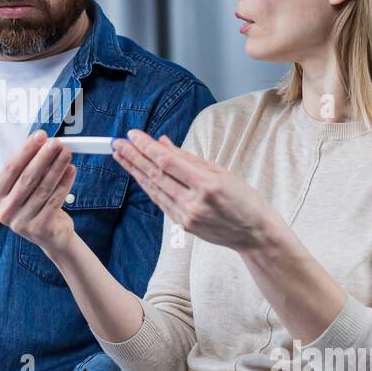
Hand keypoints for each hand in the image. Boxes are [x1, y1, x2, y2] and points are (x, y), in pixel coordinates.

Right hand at [0, 129, 77, 254]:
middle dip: (43, 157)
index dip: (25, 150)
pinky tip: (71, 170)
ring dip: (57, 168)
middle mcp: (6, 211)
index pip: (10, 168)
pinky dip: (64, 183)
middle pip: (26, 178)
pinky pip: (55, 200)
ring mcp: (22, 222)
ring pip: (43, 188)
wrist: (51, 236)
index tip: (40, 136)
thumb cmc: (36, 204)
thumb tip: (44, 141)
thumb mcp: (25, 187)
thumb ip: (29, 166)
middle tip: (56, 142)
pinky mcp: (40, 228)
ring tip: (67, 154)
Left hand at [111, 129, 277, 250]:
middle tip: (117, 143)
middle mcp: (194, 202)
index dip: (147, 147)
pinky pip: (160, 201)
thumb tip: (163, 142)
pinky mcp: (183, 225)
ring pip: (154, 189)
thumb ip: (189, 158)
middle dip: (133, 157)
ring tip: (120, 155)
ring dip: (134, 171)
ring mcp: (186, 216)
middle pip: (155, 175)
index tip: (133, 135)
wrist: (254, 235)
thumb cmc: (245, 200)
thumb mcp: (222, 172)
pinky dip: (148, 186)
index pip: (167, 162)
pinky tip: (137, 174)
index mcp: (207, 186)